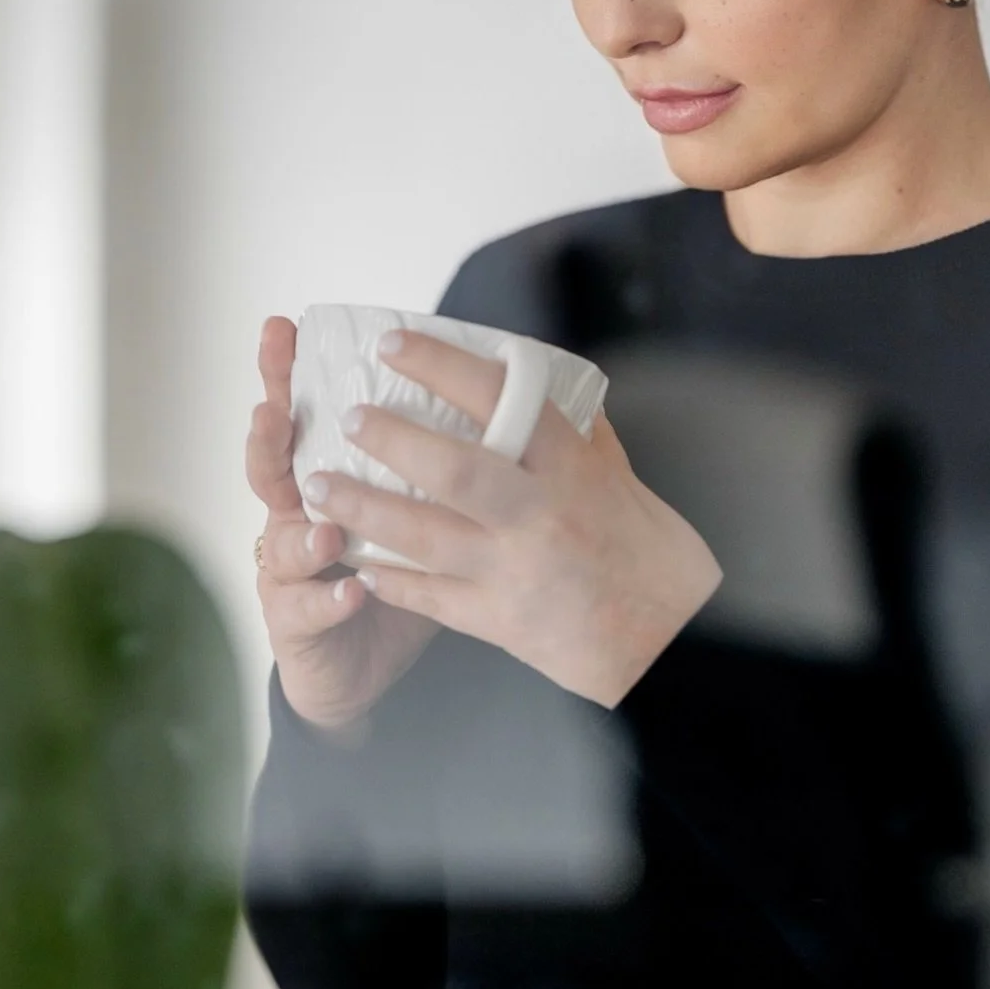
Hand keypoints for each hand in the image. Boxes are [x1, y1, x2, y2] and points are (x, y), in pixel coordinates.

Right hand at [247, 317, 440, 731]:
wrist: (360, 666)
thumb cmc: (394, 573)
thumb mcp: (412, 508)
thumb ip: (432, 456)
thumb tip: (492, 388)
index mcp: (324, 476)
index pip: (301, 415)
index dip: (288, 375)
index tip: (284, 330)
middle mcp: (296, 517)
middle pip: (271, 466)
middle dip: (268, 435)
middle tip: (270, 411)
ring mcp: (290, 572)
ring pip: (284, 540)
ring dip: (304, 526)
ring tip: (322, 511)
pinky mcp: (298, 625)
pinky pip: (310, 610)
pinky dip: (331, 599)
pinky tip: (352, 590)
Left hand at [300, 329, 723, 708]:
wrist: (669, 643)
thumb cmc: (652, 557)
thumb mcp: (623, 481)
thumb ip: (578, 438)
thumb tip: (546, 391)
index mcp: (573, 470)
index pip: (501, 400)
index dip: (441, 366)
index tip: (394, 344)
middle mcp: (540, 516)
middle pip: (452, 469)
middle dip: (391, 440)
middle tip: (349, 418)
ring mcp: (514, 572)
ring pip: (423, 536)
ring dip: (363, 509)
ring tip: (320, 486)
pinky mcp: (499, 623)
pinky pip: (430, 597)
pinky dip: (391, 579)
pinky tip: (359, 563)